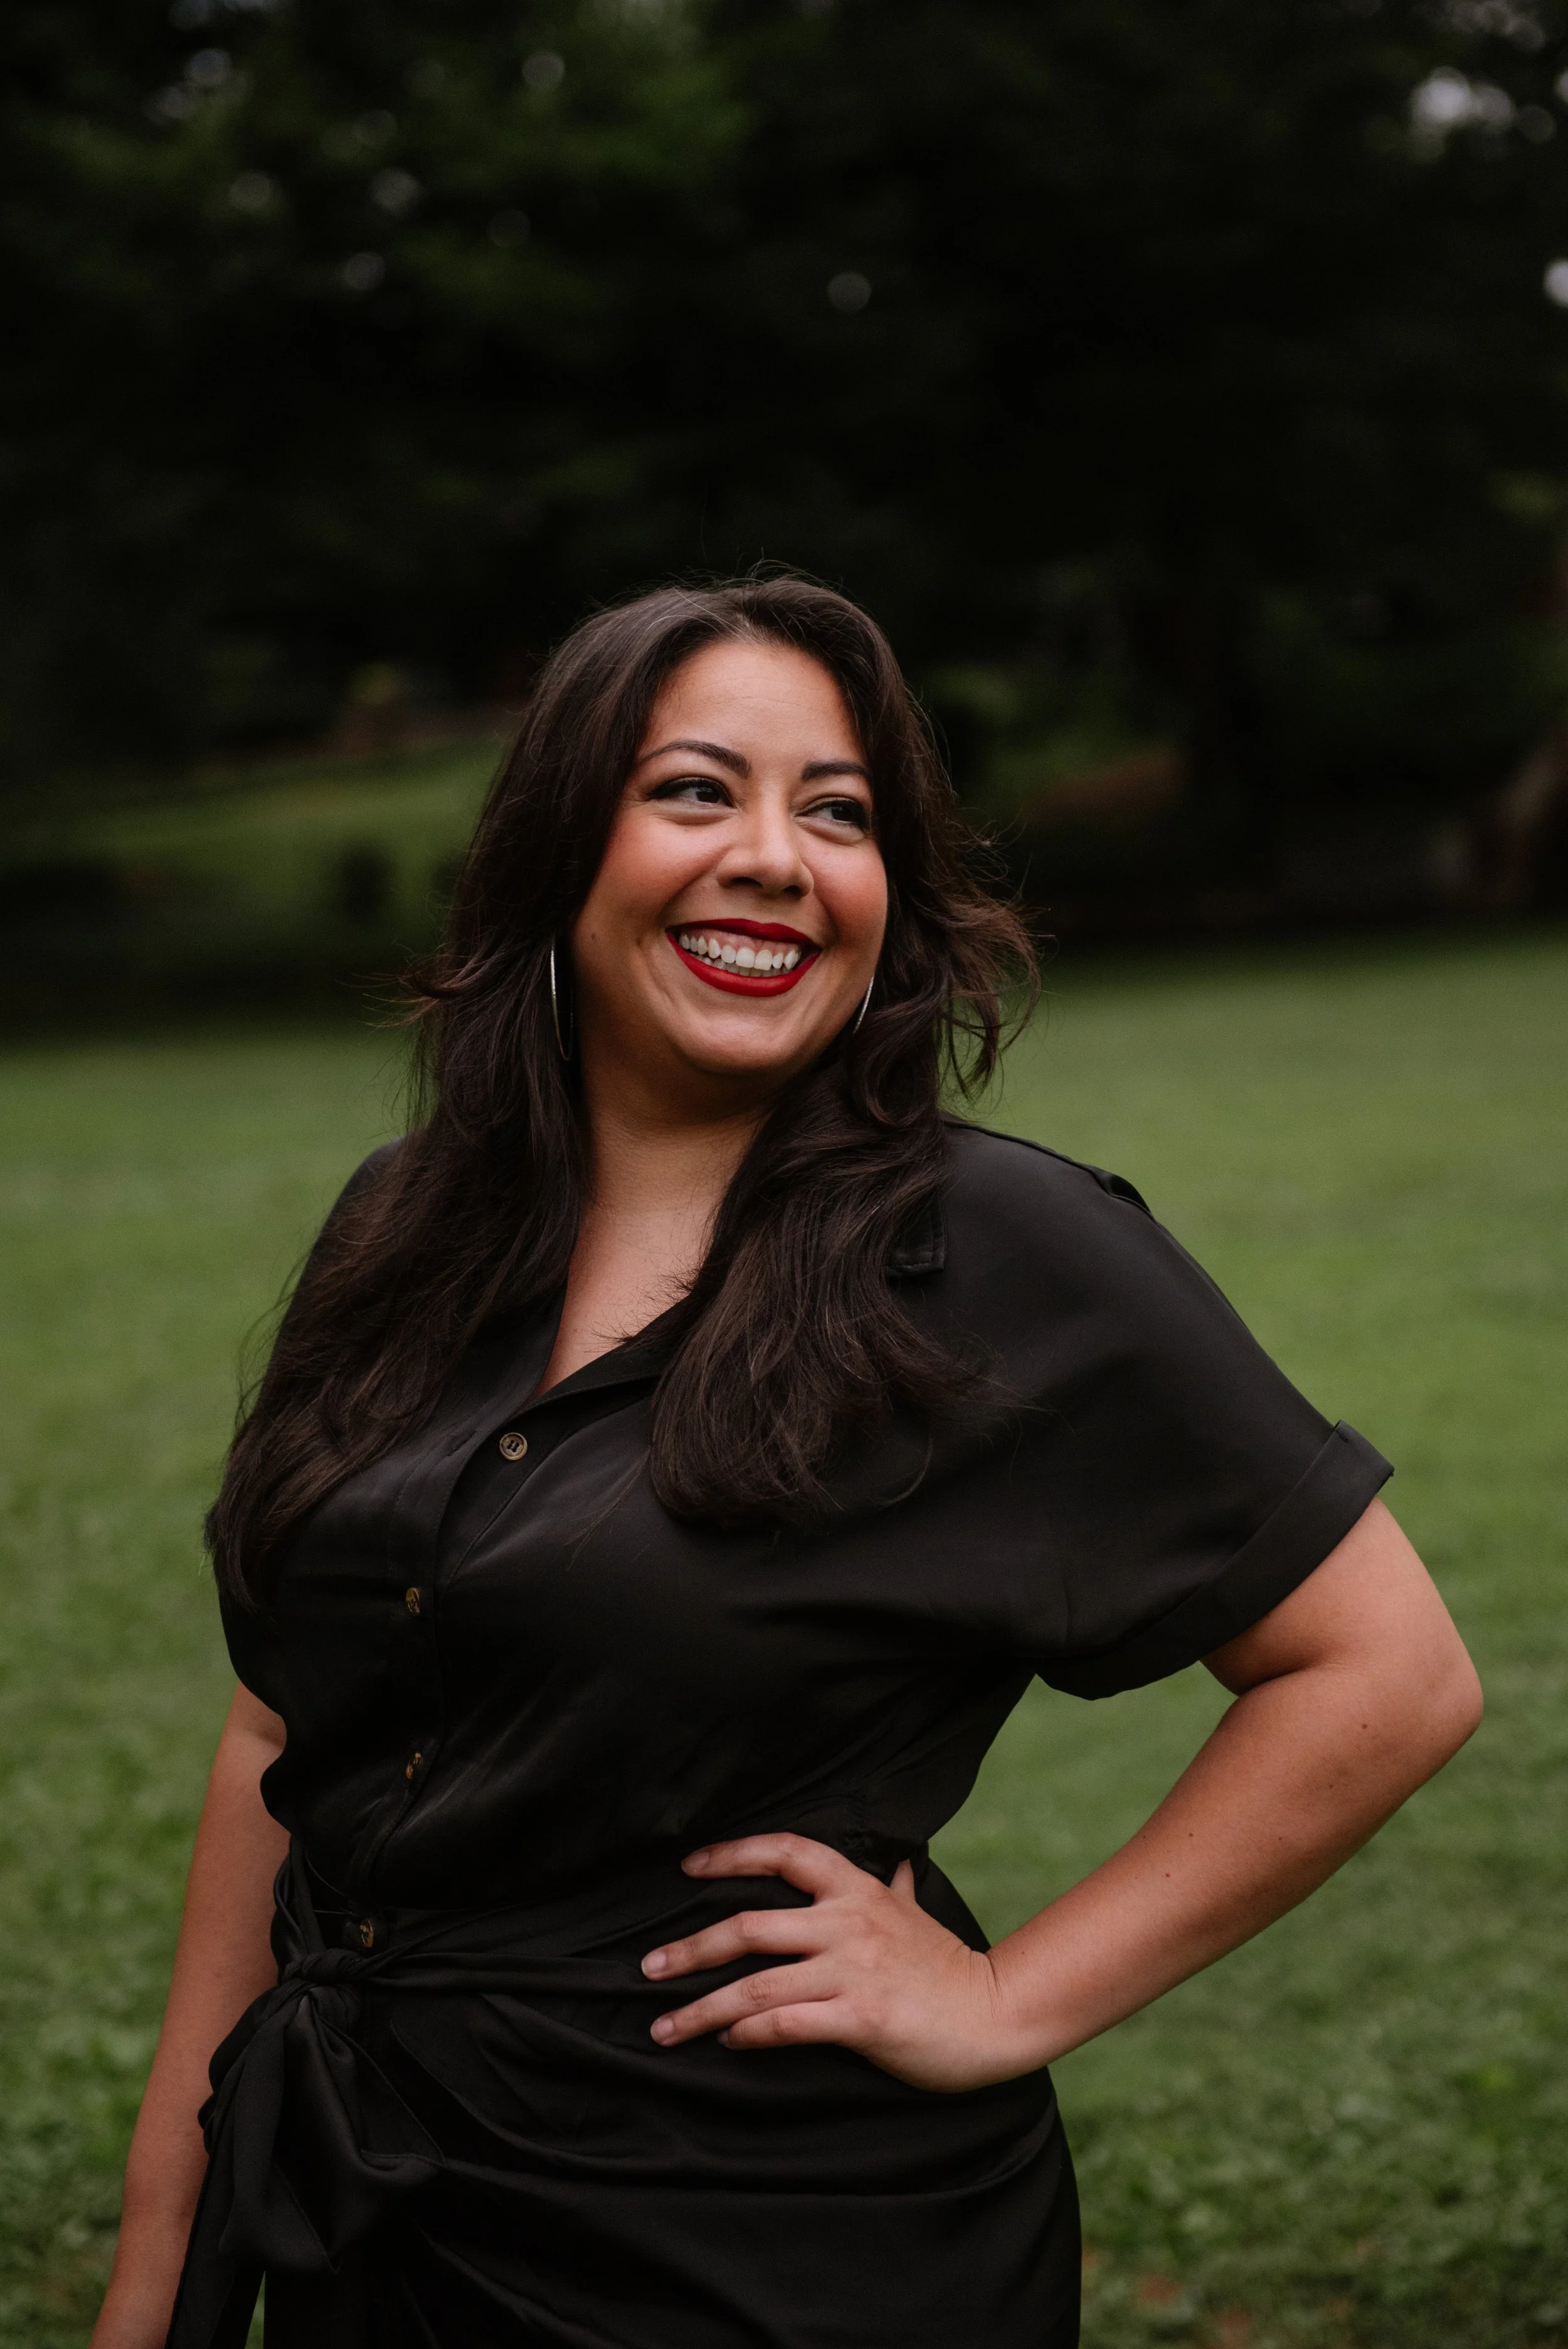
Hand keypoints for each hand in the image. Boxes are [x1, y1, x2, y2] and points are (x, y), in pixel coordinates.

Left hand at [640, 1833, 1040, 2091]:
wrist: (995, 2013)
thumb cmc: (948, 1966)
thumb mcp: (918, 1913)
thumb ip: (896, 1887)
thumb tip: (897, 1861)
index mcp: (858, 1889)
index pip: (785, 1851)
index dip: (731, 1854)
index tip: (688, 1867)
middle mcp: (849, 1922)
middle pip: (748, 1925)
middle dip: (690, 1949)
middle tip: (648, 1967)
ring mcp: (854, 1969)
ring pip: (756, 1985)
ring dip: (701, 2009)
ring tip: (665, 2028)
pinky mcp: (862, 2017)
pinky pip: (788, 2024)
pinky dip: (749, 2034)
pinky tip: (728, 2041)